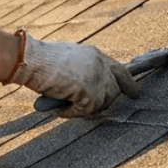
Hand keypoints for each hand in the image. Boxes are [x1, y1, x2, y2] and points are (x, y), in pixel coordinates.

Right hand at [13, 36, 141, 116]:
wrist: (32, 60)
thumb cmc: (41, 61)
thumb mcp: (68, 61)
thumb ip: (83, 71)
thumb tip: (85, 90)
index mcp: (95, 55)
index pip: (119, 70)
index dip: (127, 83)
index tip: (135, 93)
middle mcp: (101, 65)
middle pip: (115, 90)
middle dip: (103, 101)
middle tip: (86, 105)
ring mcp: (98, 78)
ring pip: (102, 103)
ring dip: (84, 107)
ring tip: (65, 102)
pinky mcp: (91, 93)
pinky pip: (86, 111)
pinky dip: (71, 112)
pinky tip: (59, 107)